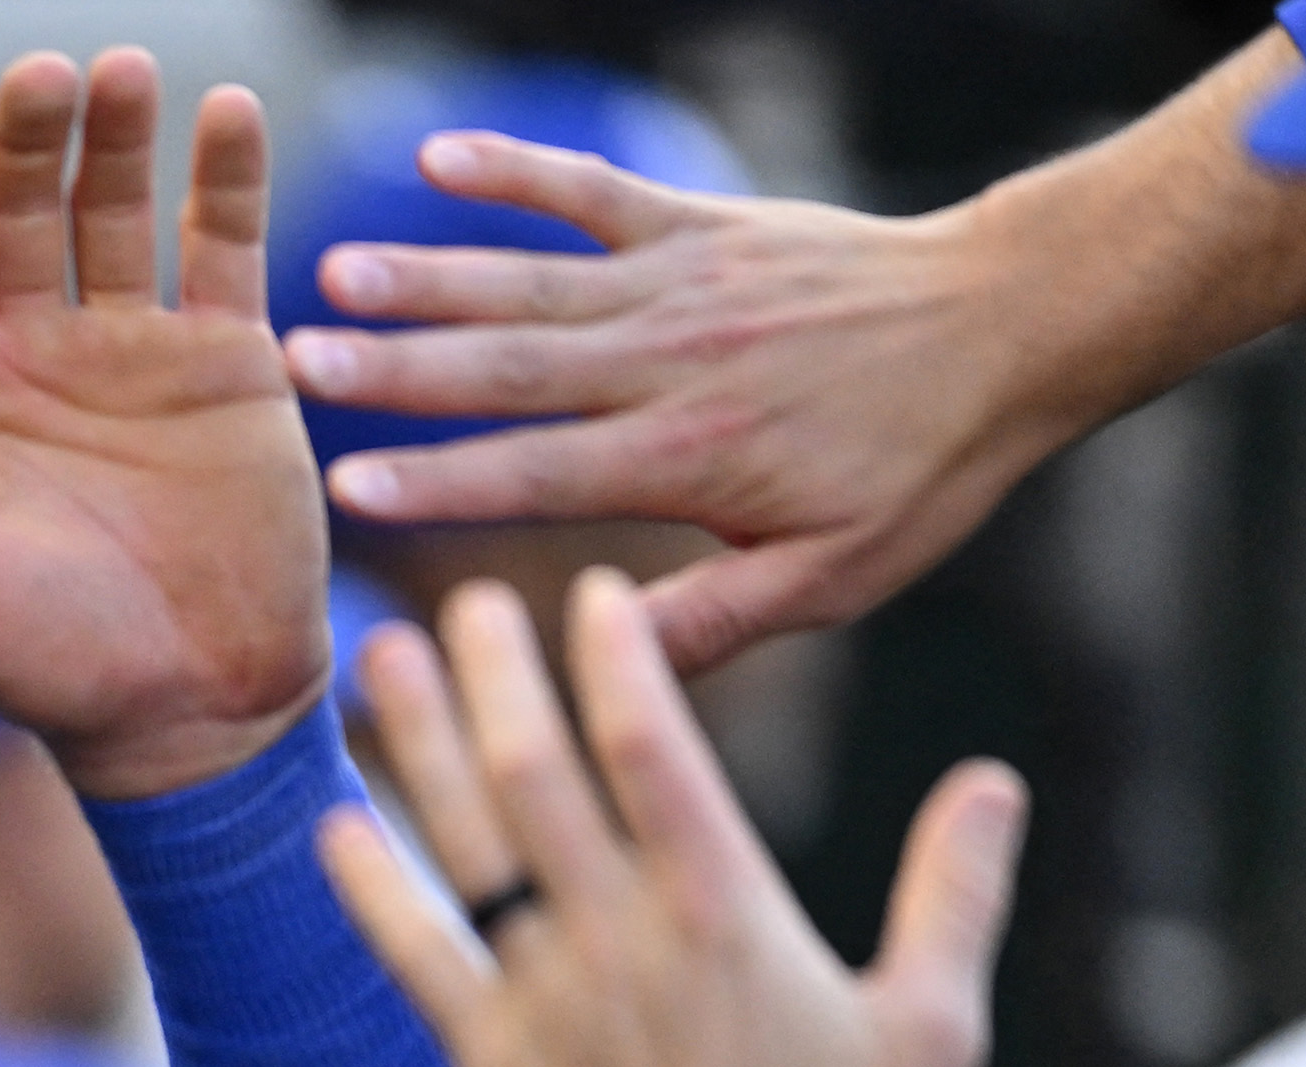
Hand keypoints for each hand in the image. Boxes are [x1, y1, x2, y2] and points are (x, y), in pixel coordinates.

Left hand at [0, 50, 329, 803]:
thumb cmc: (34, 659)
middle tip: (42, 77)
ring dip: (119, 137)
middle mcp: (28, 353)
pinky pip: (222, 244)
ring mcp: (129, 346)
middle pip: (15, 213)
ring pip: (114, 210)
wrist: (184, 709)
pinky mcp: (225, 356)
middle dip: (24, 143)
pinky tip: (224, 113)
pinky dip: (226, 175)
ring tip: (129, 74)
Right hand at [285, 137, 1045, 673]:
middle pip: (512, 369)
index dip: (441, 480)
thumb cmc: (920, 467)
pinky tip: (435, 159)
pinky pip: (596, 194)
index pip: (542, 474)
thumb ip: (712, 625)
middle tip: (295, 363)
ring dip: (429, 275)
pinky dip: (517, 172)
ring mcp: (684, 284)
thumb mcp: (834, 578)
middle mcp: (674, 364)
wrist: (1010, 325)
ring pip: (534, 282)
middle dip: (398, 369)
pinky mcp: (702, 226)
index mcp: (693, 459)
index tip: (348, 487)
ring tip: (333, 274)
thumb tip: (598, 668)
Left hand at [323, 565, 1022, 1066]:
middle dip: (497, 677)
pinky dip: (373, 887)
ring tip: (382, 658)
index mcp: (728, 916)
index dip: (616, 660)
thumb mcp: (933, 1030)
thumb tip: (991, 785)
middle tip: (468, 601)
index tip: (592, 594)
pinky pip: (413, 959)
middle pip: (538, 776)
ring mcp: (543, 1006)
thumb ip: (956, 896)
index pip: (656, 750)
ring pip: (464, 847)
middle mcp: (620, 945)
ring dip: (419, 747)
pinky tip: (337, 826)